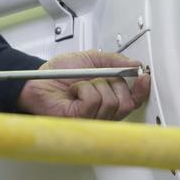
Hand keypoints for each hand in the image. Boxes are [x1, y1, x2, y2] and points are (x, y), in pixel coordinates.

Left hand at [16, 49, 149, 120]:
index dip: (141, 90)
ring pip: (111, 102)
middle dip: (114, 83)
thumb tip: (134, 65)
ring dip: (94, 85)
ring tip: (79, 85)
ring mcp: (91, 118)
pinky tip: (74, 91)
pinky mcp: (80, 120)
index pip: (133, 101)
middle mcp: (101, 111)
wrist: (35, 80)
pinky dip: (83, 89)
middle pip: (125, 103)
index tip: (143, 76)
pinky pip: (93, 101)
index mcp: (107, 98)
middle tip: (97, 77)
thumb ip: (114, 61)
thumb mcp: (90, 59)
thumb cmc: (57, 74)